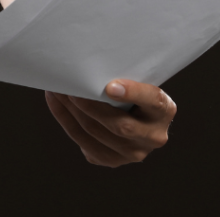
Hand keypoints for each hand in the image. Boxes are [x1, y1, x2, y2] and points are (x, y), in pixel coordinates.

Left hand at [45, 80, 175, 166]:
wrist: (131, 113)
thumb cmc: (127, 86)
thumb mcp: (134, 77)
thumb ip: (121, 74)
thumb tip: (87, 60)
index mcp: (163, 110)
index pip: (154, 101)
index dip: (133, 93)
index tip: (110, 86)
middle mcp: (153, 136)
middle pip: (120, 125)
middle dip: (89, 104)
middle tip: (69, 85)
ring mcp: (134, 153)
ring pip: (97, 134)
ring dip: (71, 111)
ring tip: (56, 90)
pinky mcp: (113, 160)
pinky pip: (84, 144)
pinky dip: (65, 120)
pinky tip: (55, 103)